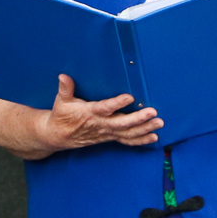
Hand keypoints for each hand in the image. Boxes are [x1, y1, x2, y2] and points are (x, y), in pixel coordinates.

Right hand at [37, 74, 162, 149]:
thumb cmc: (61, 116)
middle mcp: (101, 124)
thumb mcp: (61, 101)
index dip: (117, 103)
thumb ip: (65, 88)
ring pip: (128, 133)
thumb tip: (63, 76)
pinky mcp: (110, 137)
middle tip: (153, 112)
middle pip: (122, 123)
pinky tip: (153, 137)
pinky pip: (126, 140)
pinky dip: (140, 140)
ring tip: (159, 123)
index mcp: (90, 113)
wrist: (58, 136)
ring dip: (144, 129)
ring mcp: (107, 132)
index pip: (105, 108)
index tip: (129, 97)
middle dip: (138, 119)